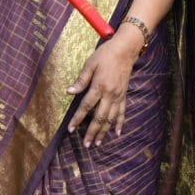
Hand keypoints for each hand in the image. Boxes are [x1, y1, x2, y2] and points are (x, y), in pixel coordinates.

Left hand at [66, 31, 139, 146]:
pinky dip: (120, 123)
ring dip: (104, 132)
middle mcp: (109, 94)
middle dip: (92, 132)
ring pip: (111, 118)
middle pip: (99, 117)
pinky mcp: (124, 95)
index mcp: (99, 86)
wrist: (125, 50)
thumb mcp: (90, 64)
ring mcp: (118, 96)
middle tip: (86, 144)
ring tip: (98, 143)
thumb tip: (69, 92)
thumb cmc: (105, 55)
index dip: (78, 119)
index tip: (71, 129)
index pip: (86, 106)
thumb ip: (81, 80)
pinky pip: (122, 112)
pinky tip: (118, 133)